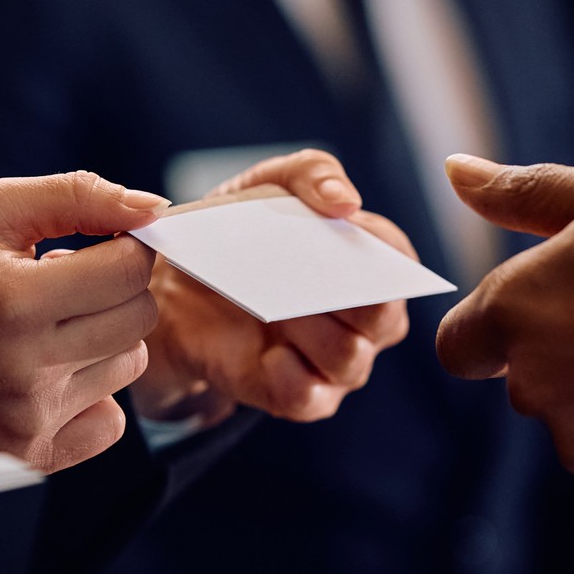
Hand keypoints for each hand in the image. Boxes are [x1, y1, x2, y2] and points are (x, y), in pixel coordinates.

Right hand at [0, 170, 167, 473]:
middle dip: (115, 292)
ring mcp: (30, 416)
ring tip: (47, 331)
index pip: (129, 270)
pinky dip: (92, 396)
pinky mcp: (32, 453)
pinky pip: (113, 422)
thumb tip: (153, 208)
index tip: (100, 246)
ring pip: (130, 364)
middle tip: (67, 287)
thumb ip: (77, 196)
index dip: (125, 248)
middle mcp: (24, 365)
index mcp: (12, 299)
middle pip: (139, 318)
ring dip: (102, 341)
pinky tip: (47, 376)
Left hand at [130, 149, 412, 425]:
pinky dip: (293, 377)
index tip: (342, 233)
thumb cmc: (237, 232)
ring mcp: (330, 361)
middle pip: (385, 319)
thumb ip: (312, 174)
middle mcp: (360, 318)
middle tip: (308, 275)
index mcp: (365, 262)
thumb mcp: (267, 185)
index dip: (380, 254)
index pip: (399, 261)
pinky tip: (270, 354)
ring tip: (279, 310)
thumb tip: (346, 201)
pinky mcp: (293, 395)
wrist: (174, 287)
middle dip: (353, 298)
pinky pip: (311, 399)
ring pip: (350, 360)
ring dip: (315, 334)